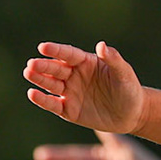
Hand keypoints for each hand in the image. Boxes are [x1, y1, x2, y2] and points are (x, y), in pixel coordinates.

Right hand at [23, 41, 145, 132]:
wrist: (132, 114)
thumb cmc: (129, 89)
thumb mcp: (124, 73)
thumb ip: (113, 59)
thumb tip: (101, 45)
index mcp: (86, 62)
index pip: (68, 54)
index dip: (56, 51)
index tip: (43, 47)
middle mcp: (75, 75)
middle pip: (56, 69)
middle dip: (43, 66)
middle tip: (32, 64)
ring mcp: (70, 93)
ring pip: (51, 84)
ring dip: (39, 79)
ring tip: (28, 73)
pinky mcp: (69, 110)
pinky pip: (53, 104)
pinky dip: (42, 100)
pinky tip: (32, 94)